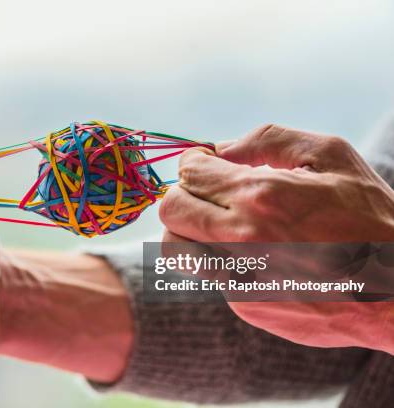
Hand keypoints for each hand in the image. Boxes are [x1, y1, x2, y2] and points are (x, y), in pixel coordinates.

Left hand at [159, 124, 393, 353]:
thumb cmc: (369, 216)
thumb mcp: (330, 156)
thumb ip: (268, 141)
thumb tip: (221, 149)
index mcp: (261, 196)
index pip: (190, 172)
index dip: (194, 162)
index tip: (207, 163)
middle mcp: (243, 238)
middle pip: (171, 210)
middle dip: (184, 193)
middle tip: (209, 191)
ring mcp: (241, 275)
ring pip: (175, 248)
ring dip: (188, 229)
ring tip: (220, 223)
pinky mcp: (246, 304)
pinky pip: (209, 274)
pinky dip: (220, 258)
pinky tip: (255, 253)